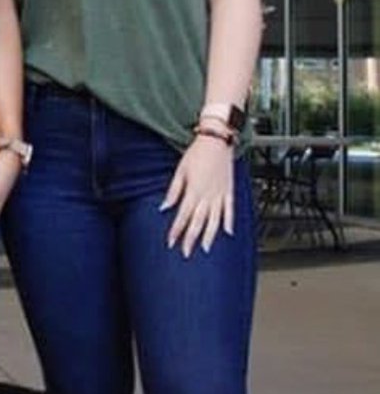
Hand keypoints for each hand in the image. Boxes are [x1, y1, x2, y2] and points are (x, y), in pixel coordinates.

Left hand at [160, 135, 234, 256]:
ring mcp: (220, 195)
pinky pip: (230, 210)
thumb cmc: (197, 154)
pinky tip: (228, 233)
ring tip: (205, 248)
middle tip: (186, 252)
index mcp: (194, 191)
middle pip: (199, 222)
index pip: (183, 216)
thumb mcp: (180, 171)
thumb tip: (164, 207)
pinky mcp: (229, 191)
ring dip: (210, 236)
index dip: (176, 231)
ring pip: (215, 221)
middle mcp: (208, 196)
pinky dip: (229, 222)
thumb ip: (173, 191)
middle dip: (191, 239)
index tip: (171, 242)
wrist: (217, 141)